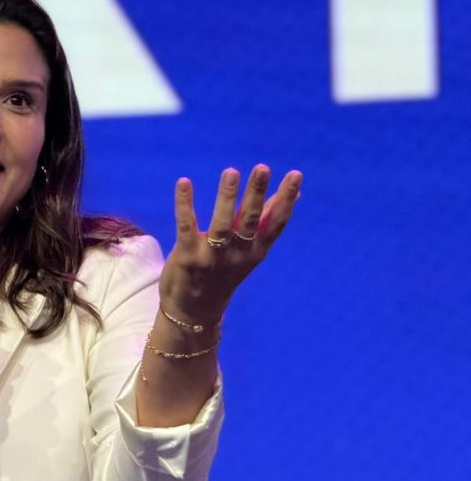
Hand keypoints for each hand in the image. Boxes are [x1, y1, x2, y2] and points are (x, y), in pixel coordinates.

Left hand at [159, 165, 301, 322]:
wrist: (194, 312)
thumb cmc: (223, 273)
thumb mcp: (250, 252)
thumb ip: (266, 223)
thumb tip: (293, 195)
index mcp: (255, 252)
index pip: (276, 224)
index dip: (286, 200)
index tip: (295, 175)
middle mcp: (237, 255)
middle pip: (249, 221)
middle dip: (256, 193)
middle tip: (262, 168)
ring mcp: (212, 257)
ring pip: (221, 224)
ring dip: (227, 197)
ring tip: (231, 171)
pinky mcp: (188, 257)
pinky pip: (186, 227)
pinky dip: (185, 204)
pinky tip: (184, 182)